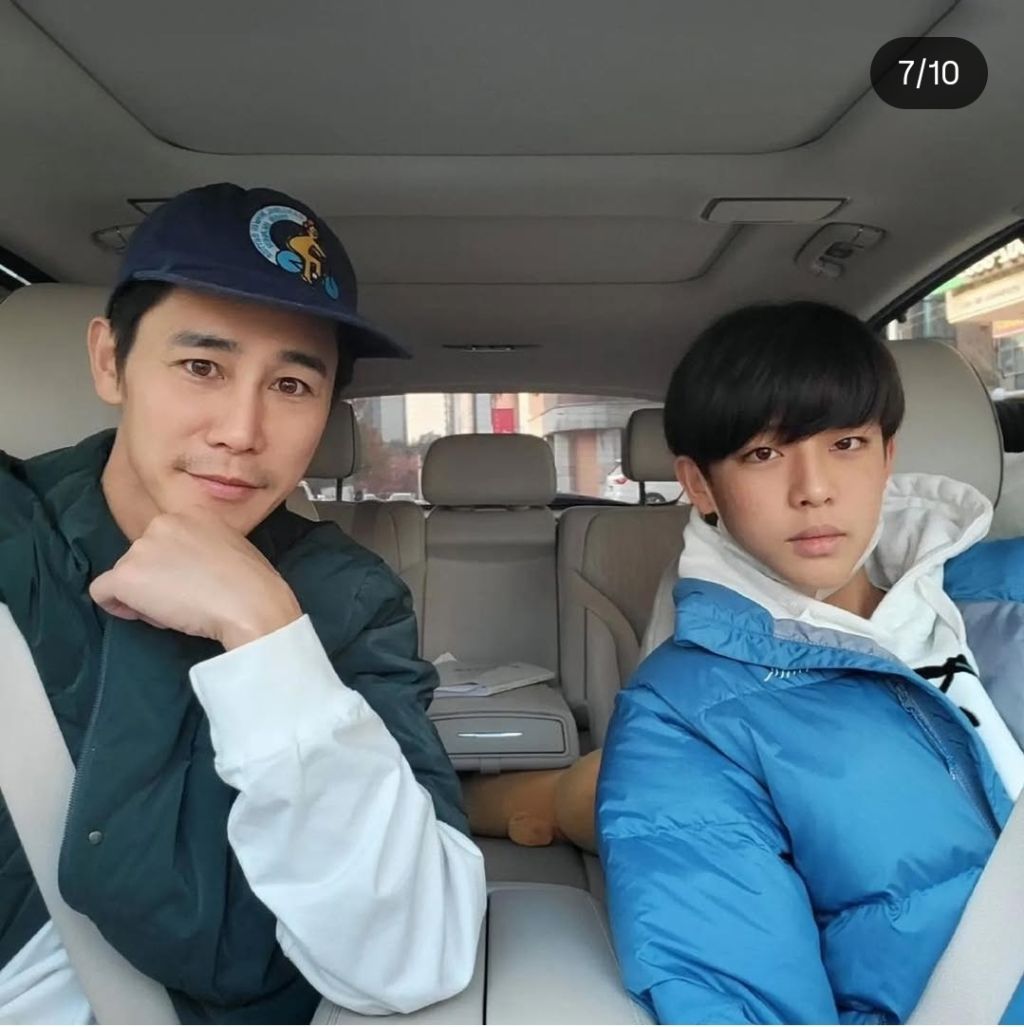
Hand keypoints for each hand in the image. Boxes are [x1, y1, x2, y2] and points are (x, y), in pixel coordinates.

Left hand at [89, 510, 301, 649]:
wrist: (251, 605)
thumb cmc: (255, 585)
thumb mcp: (233, 548)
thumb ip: (206, 548)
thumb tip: (192, 569)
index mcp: (192, 512)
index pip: (166, 539)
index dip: (174, 564)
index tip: (192, 582)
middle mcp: (163, 522)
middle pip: (144, 555)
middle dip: (158, 578)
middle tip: (185, 599)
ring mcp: (142, 548)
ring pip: (128, 575)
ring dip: (145, 595)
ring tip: (176, 610)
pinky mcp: (127, 575)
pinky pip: (102, 592)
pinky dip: (117, 606)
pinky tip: (144, 615)